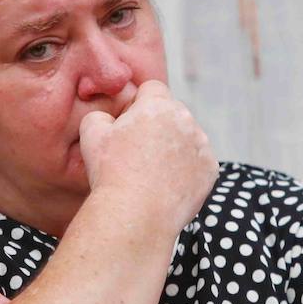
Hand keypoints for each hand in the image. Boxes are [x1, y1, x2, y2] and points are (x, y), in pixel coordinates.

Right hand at [79, 80, 216, 233]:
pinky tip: (167, 184)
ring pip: (187, 138)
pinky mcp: (210, 170)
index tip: (129, 126)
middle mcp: (186, 120)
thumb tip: (109, 118)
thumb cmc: (111, 173)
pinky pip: (198, 162)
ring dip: (174, 147)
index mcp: (159, 105)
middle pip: (172, 113)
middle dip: (158, 125)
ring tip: (152, 172)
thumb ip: (100, 115)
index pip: (152, 89)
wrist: (135, 214)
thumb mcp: (91, 134)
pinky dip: (186, 170)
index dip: (138, 105)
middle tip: (138, 152)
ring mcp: (202, 146)